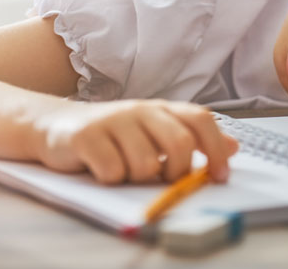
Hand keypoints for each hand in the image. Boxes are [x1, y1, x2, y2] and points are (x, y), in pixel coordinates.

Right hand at [30, 99, 238, 184]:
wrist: (54, 125)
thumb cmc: (112, 134)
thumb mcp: (154, 132)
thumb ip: (192, 138)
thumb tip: (234, 146)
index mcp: (161, 109)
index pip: (200, 120)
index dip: (216, 149)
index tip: (220, 176)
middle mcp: (140, 109)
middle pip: (180, 143)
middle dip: (177, 171)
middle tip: (164, 179)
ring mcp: (113, 120)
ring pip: (146, 164)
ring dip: (137, 177)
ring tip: (124, 169)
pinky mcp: (86, 136)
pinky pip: (112, 172)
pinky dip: (110, 179)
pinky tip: (102, 169)